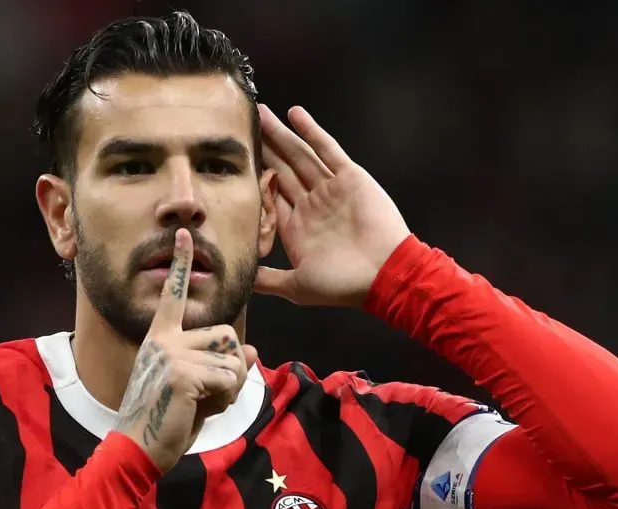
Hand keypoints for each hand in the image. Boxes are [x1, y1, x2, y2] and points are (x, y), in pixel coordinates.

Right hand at [114, 229, 258, 473]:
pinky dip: (226, 400)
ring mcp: (173, 355)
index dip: (182, 263)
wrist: (139, 445)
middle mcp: (165, 339)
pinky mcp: (184, 374)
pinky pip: (229, 379)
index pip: (174, 295)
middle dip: (231, 367)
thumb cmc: (167, 419)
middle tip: (208, 393)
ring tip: (203, 403)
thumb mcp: (198, 387)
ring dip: (230, 387)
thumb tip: (252, 351)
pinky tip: (199, 410)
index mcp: (161, 337)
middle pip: (226, 335)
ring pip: (233, 360)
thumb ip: (221, 366)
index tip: (185, 234)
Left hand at [255, 104, 410, 307]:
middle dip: (262, 147)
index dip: (251, 177)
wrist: (386, 275)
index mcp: (296, 227)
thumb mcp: (297, 286)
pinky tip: (294, 114)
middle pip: (281, 168)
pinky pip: (327, 149)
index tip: (231, 160)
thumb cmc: (343, 285)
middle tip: (242, 123)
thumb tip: (241, 280)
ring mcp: (330, 189)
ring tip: (260, 112)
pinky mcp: (349, 177)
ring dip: (280, 134)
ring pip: (299, 155)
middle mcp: (311, 204)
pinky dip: (311, 131)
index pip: (268, 196)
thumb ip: (269, 280)